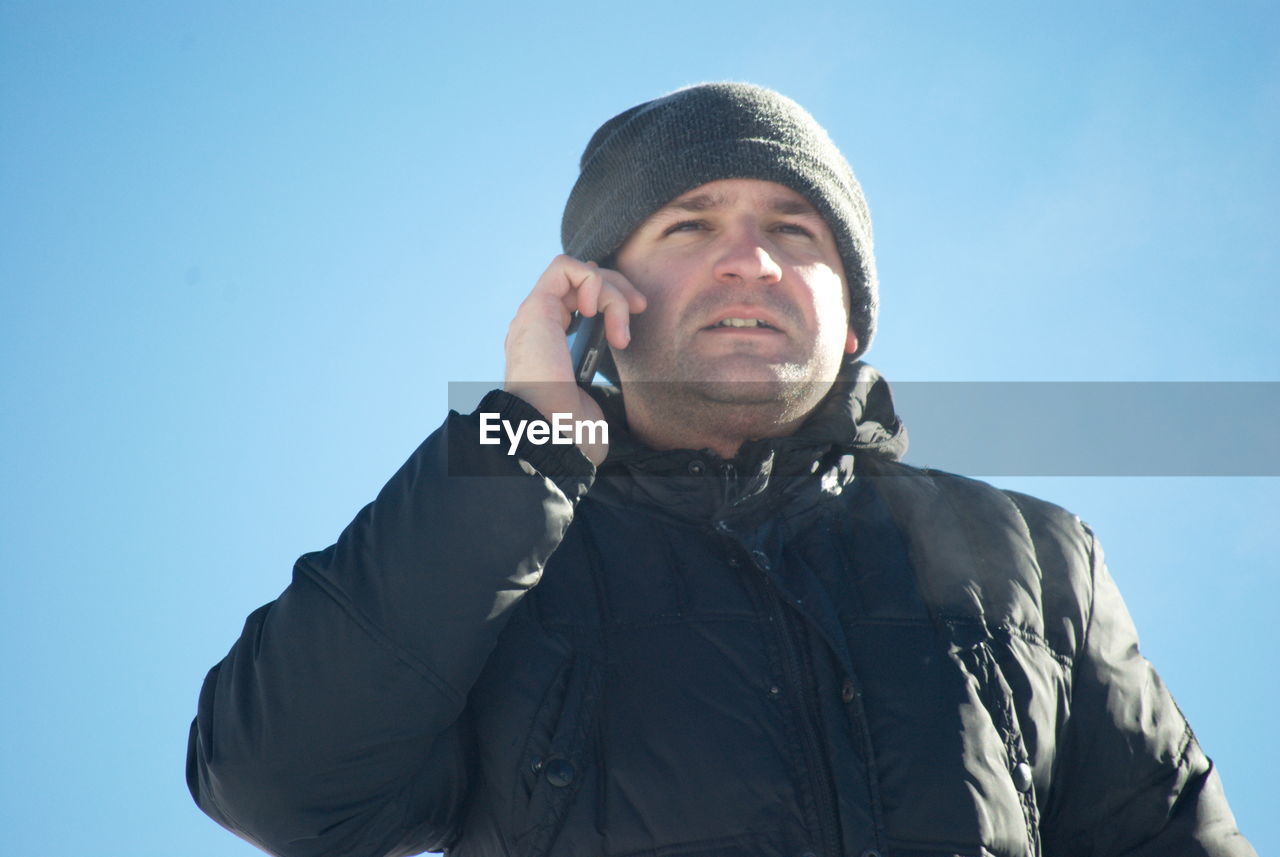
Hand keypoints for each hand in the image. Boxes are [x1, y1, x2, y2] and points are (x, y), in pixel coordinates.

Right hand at [504, 255, 646, 464]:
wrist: (553, 435)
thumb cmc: (574, 427)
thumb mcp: (593, 390)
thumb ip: (595, 364)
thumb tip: (614, 346)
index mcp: (548, 344)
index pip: (578, 299)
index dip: (609, 299)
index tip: (630, 323)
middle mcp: (539, 326)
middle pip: (581, 280)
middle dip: (618, 287)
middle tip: (639, 308)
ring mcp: (534, 316)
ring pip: (578, 272)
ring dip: (611, 292)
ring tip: (618, 333)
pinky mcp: (535, 309)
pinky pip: (565, 268)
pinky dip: (592, 282)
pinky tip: (596, 313)